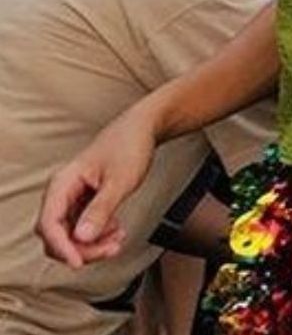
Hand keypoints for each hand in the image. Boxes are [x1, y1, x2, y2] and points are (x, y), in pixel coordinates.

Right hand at [37, 108, 158, 267]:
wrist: (142, 129)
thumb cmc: (129, 147)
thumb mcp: (120, 181)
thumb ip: (101, 209)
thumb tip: (82, 238)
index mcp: (62, 184)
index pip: (49, 224)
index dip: (62, 247)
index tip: (79, 263)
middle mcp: (61, 193)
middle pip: (57, 236)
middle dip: (82, 248)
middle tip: (112, 248)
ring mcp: (71, 200)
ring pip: (71, 236)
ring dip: (93, 244)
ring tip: (119, 238)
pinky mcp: (83, 204)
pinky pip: (83, 229)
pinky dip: (99, 236)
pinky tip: (117, 231)